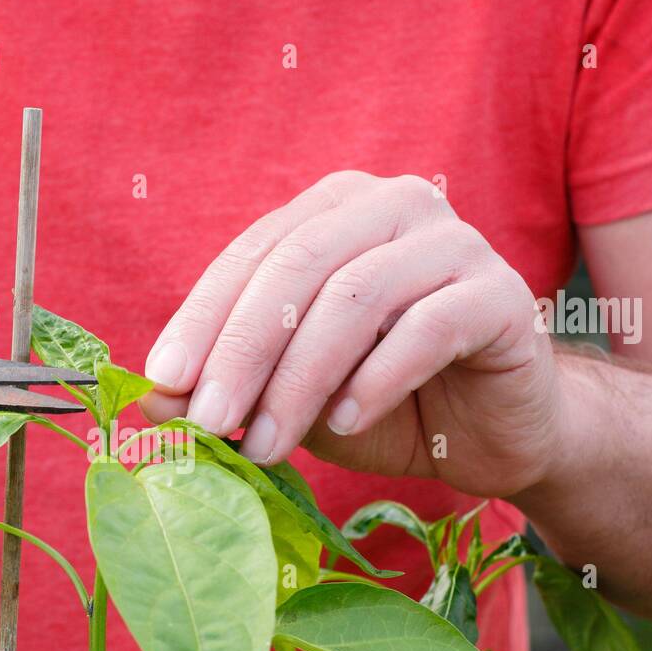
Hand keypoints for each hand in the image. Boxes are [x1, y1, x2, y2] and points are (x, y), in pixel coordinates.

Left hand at [139, 171, 562, 497]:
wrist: (493, 433)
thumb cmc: (382, 405)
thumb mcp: (291, 399)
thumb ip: (231, 388)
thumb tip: (149, 399)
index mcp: (333, 212)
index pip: (252, 254)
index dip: (201, 318)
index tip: (162, 383)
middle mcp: (393, 205)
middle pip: (299, 266)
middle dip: (243, 352)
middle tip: (209, 423)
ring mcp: (454, 242)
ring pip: (355, 296)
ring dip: (299, 380)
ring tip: (267, 445)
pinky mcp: (501, 294)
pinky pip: (427, 327)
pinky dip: (376, 380)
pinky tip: (345, 424)